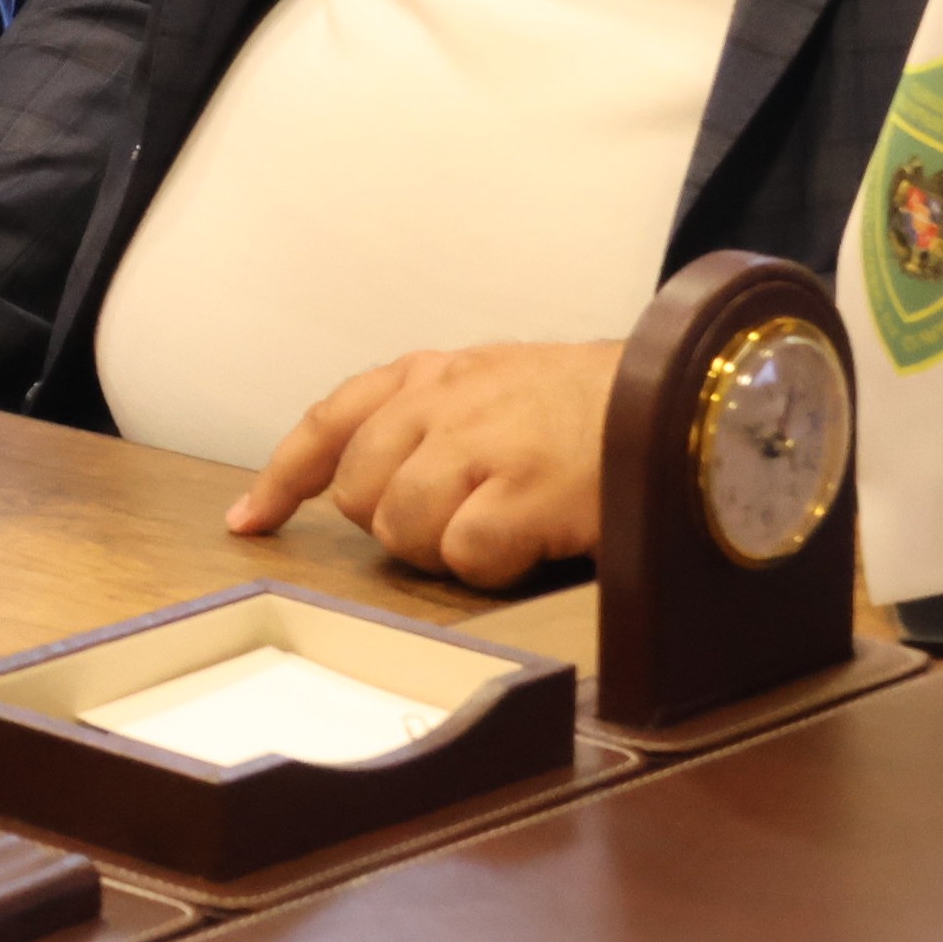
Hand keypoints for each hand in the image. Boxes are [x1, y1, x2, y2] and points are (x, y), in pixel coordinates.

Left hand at [228, 338, 614, 585]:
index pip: (331, 420)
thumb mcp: (503, 387)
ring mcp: (481, 443)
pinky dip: (495, 566)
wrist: (692, 394)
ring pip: (403, 527)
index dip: (284, 476)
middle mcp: (445, 400)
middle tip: (466, 522)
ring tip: (510, 530)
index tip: (250, 522)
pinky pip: (466, 554)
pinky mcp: (523, 490)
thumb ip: (435, 422)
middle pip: (361, 492)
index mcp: (435, 375)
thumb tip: (368, 485)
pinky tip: (536, 544)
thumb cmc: (603, 406)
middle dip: (398, 524)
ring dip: (450, 550)